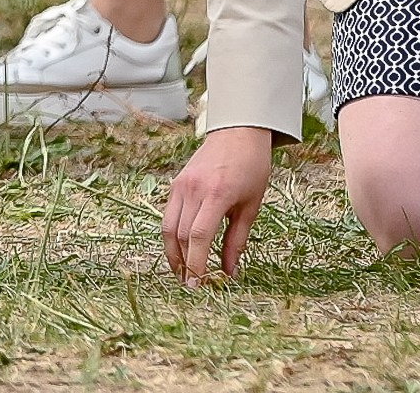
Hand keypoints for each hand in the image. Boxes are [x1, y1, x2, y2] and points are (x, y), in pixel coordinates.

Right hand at [163, 125, 274, 284]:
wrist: (237, 134)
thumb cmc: (251, 169)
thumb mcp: (251, 207)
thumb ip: (237, 241)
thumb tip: (230, 273)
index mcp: (216, 194)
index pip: (199, 235)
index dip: (196, 263)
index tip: (198, 285)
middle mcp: (193, 189)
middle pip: (180, 234)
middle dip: (183, 263)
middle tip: (190, 285)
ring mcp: (180, 185)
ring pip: (168, 226)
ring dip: (173, 252)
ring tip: (182, 272)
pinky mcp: (175, 183)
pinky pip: (169, 214)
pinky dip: (172, 235)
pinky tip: (181, 249)